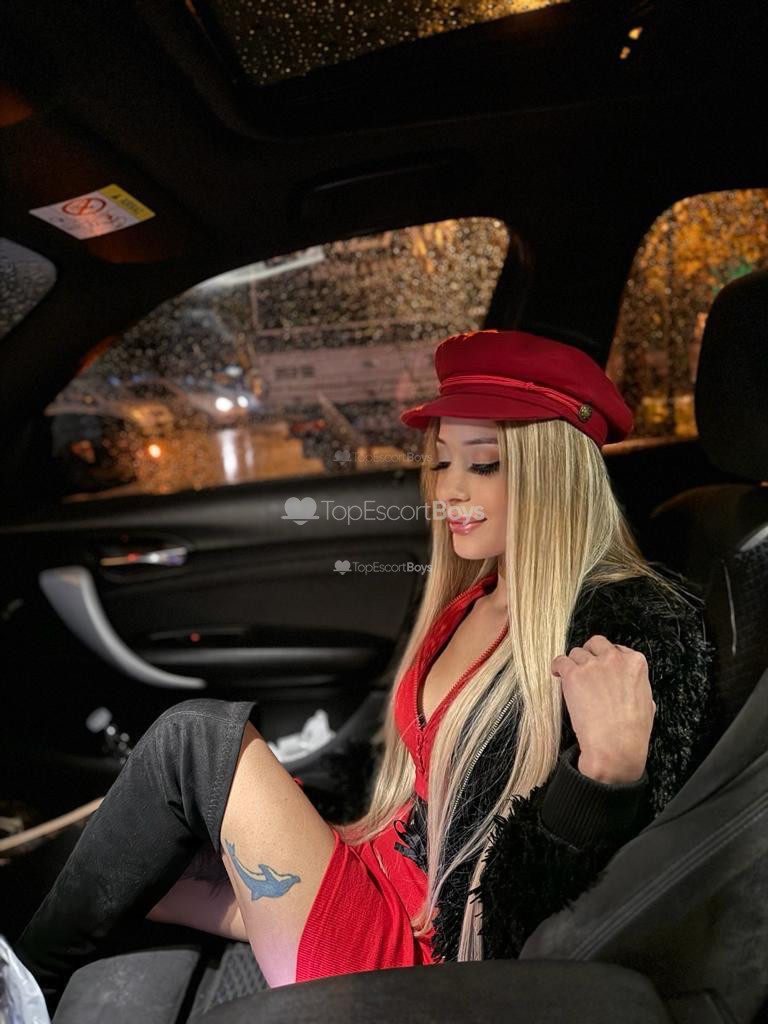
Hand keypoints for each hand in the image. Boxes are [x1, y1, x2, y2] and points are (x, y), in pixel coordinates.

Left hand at [551, 635, 655, 783]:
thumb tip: (630, 687)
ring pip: (576, 653)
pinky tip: (557, 674)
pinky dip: (557, 667)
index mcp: (635, 663)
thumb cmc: (632, 732)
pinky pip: (560, 661)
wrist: (615, 747)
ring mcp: (593, 665)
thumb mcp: (647, 704)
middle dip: (590, 653)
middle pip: (596, 644)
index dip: (607, 658)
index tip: (602, 666)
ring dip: (573, 664)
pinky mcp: (574, 675)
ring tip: (572, 679)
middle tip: (585, 667)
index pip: (617, 648)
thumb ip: (637, 687)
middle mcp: (614, 659)